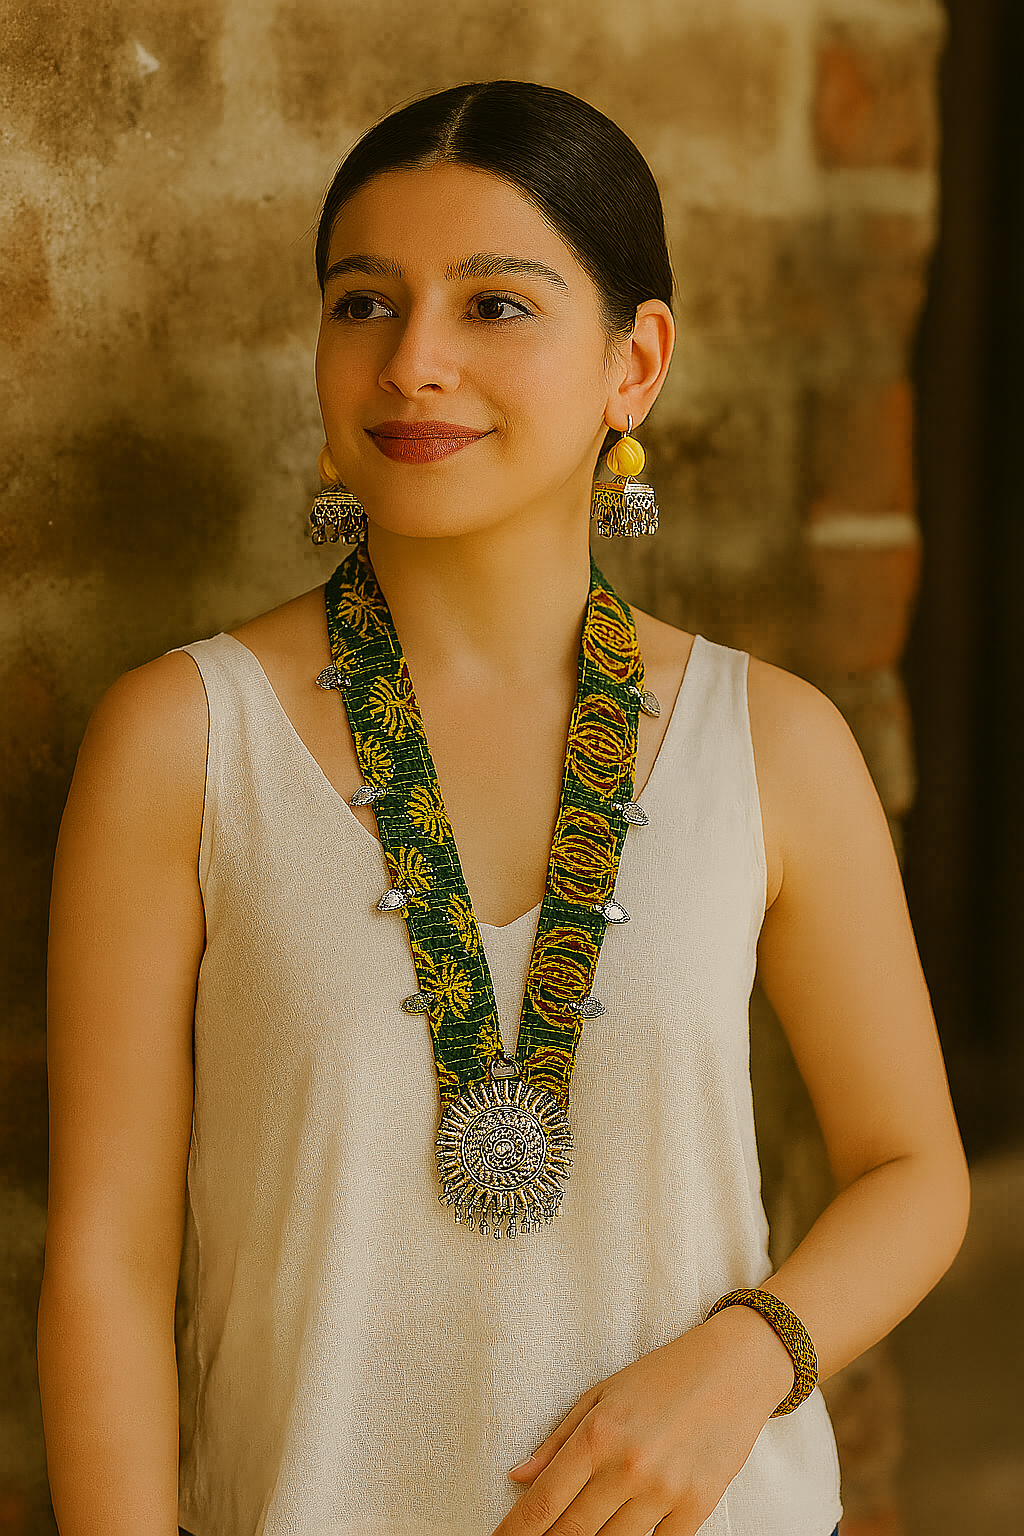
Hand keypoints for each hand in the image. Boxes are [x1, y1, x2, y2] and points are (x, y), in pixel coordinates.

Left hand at [494, 1306, 793, 1535]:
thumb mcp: (601, 1393)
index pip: (543, 1503)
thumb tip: (518, 1478)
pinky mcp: (697, 1507)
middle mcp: (628, 1467)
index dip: (515, 1532)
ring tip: (579, 1534)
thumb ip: (558, 1441)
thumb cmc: (662, 1375)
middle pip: (572, 1533)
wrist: (734, 1368)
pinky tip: (623, 1535)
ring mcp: (664, 1492)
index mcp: (598, 1435)